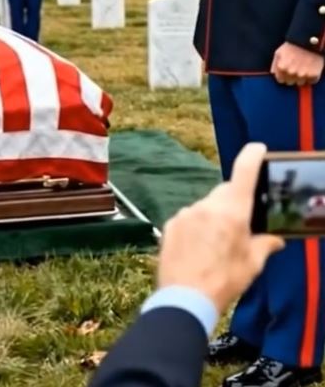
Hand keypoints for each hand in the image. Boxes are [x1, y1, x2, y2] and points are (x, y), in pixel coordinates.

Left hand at [158, 143, 283, 313]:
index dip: (252, 156)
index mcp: (232, 212)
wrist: (184, 297)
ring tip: (214, 245)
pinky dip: (195, 227)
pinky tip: (197, 249)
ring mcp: (186, 213)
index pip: (244, 172)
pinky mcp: (171, 223)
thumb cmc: (223, 282)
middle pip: (225, 191)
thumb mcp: (252, 265)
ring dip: (212, 217)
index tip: (257, 148)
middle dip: (233, 201)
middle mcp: (208, 206)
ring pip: (205, 206)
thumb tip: (275, 239)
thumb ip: (264, 245)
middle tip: (238, 225)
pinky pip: (189, 218)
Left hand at [270, 42, 323, 85]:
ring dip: (301, 77)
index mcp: (282, 68)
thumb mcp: (278, 53)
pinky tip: (310, 68)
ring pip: (300, 83)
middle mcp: (291, 72)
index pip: (281, 80)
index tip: (287, 71)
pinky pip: (311, 81)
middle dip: (291, 77)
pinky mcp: (313, 75)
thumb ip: (274, 66)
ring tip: (303, 67)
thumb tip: (272, 75)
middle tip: (295, 68)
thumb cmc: (292, 46)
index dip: (283, 76)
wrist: (308, 41)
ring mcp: (302, 74)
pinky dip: (311, 77)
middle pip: (290, 82)